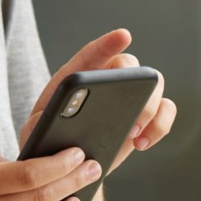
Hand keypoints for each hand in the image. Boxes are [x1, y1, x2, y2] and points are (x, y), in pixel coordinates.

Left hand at [19, 28, 178, 176]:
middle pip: (129, 65)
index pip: (93, 53)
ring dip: (151, 106)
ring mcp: (130, 98)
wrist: (68, 165)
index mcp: (77, 77)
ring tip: (134, 134)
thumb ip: (40, 123)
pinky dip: (161, 125)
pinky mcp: (146, 120)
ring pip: (154, 84)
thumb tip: (52, 122)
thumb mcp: (35, 131)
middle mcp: (108, 80)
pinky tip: (142, 144)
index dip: (108, 43)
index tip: (124, 36)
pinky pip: (166, 112)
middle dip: (133, 81)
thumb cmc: (49, 141)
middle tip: (128, 110)